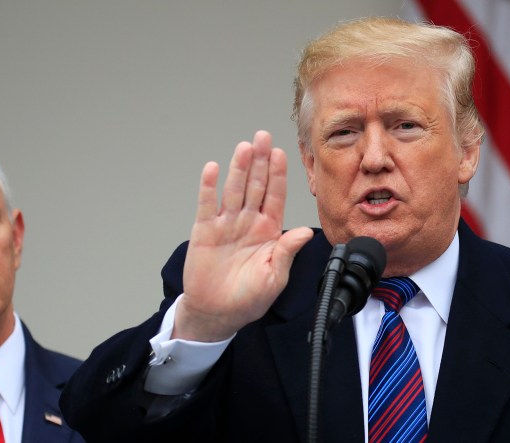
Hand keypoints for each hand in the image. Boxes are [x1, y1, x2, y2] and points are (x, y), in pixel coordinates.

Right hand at [174, 130, 313, 341]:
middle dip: (260, 161)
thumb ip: (286, 253)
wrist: (217, 313)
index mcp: (268, 231)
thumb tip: (304, 233)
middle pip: (255, 185)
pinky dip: (209, 187)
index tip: (281, 153)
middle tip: (262, 137)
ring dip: (239, 168)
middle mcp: (248, 222)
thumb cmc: (248, 298)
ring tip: (244, 148)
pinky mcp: (205, 231)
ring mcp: (226, 224)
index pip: (275, 196)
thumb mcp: (274, 277)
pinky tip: (213, 169)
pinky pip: (207, 205)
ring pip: (234, 190)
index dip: (278, 175)